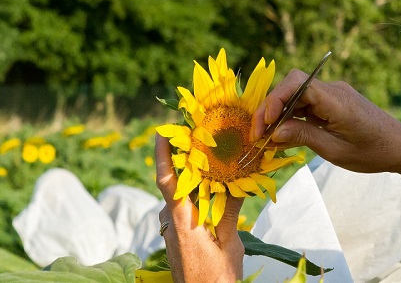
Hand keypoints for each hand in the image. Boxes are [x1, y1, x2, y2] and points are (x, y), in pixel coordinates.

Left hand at [155, 134, 244, 282]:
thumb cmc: (217, 278)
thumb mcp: (230, 244)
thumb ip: (230, 212)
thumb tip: (239, 181)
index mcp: (182, 221)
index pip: (166, 180)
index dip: (162, 154)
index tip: (163, 132)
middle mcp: (171, 221)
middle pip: (174, 182)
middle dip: (184, 158)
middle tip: (198, 135)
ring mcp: (171, 229)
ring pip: (179, 195)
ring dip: (192, 176)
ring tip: (211, 156)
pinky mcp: (176, 235)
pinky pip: (182, 207)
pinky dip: (194, 193)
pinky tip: (211, 186)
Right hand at [252, 69, 400, 173]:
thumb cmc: (373, 152)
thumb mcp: (335, 150)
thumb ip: (303, 137)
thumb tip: (273, 132)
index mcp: (335, 99)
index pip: (296, 83)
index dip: (275, 99)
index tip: (265, 124)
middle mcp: (332, 91)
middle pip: (291, 87)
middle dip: (270, 109)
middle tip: (258, 136)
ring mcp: (332, 95)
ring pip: (295, 96)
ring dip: (279, 115)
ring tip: (266, 140)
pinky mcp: (332, 103)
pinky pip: (306, 104)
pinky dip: (291, 118)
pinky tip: (282, 137)